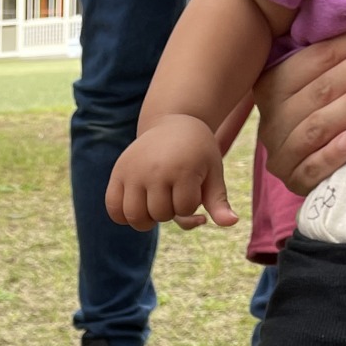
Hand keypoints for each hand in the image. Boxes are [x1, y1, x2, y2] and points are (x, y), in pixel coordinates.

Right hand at [107, 117, 238, 231]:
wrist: (173, 122)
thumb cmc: (197, 152)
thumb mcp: (213, 171)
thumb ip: (218, 200)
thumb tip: (231, 223)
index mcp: (183, 168)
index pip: (185, 209)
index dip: (191, 204)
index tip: (193, 186)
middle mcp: (155, 170)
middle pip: (160, 214)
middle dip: (170, 210)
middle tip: (173, 194)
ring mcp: (133, 171)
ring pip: (135, 217)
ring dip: (148, 218)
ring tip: (154, 205)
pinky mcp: (118, 172)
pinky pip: (113, 209)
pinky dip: (123, 216)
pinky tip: (136, 207)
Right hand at [254, 23, 345, 193]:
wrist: (309, 163)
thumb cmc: (324, 113)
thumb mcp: (322, 82)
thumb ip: (341, 61)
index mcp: (273, 85)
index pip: (316, 58)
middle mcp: (272, 119)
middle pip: (320, 90)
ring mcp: (281, 153)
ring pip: (317, 126)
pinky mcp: (294, 181)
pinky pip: (311, 169)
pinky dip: (332, 155)